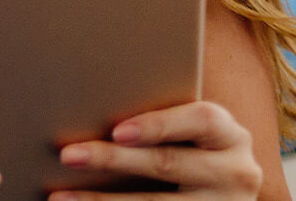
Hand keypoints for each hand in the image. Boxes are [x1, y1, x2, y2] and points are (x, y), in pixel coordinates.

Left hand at [50, 101, 261, 199]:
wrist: (223, 195)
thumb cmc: (192, 152)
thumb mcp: (192, 137)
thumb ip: (161, 124)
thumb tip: (86, 105)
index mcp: (231, 136)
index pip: (202, 120)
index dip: (159, 124)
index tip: (117, 131)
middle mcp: (236, 172)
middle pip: (168, 163)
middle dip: (113, 159)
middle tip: (68, 155)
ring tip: (60, 197)